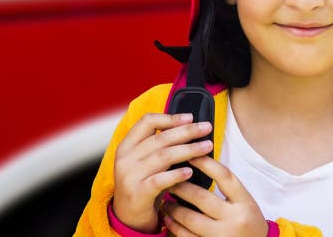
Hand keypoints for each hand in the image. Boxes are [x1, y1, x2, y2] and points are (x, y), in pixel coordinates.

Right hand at [113, 113, 213, 232]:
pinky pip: (160, 180)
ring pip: (163, 157)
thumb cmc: (143, 183)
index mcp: (127, 145)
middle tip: (206, 128)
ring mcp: (130, 176)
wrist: (128, 216)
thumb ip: (158, 145)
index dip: (169, 117)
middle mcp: (126, 158)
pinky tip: (190, 171)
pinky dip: (176, 174)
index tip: (189, 117)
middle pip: (160, 138)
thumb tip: (188, 126)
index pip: (146, 122)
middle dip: (186, 131)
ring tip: (207, 146)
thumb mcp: (145, 160)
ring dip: (188, 150)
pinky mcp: (138, 193)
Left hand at [163, 156, 267, 236]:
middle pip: (201, 197)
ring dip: (173, 208)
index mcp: (245, 203)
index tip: (190, 154)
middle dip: (180, 187)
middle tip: (168, 179)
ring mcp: (222, 236)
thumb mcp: (245, 203)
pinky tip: (168, 219)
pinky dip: (174, 227)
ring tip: (166, 200)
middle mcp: (235, 219)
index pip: (224, 176)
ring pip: (190, 219)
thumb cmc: (248, 222)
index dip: (205, 163)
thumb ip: (227, 190)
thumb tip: (199, 167)